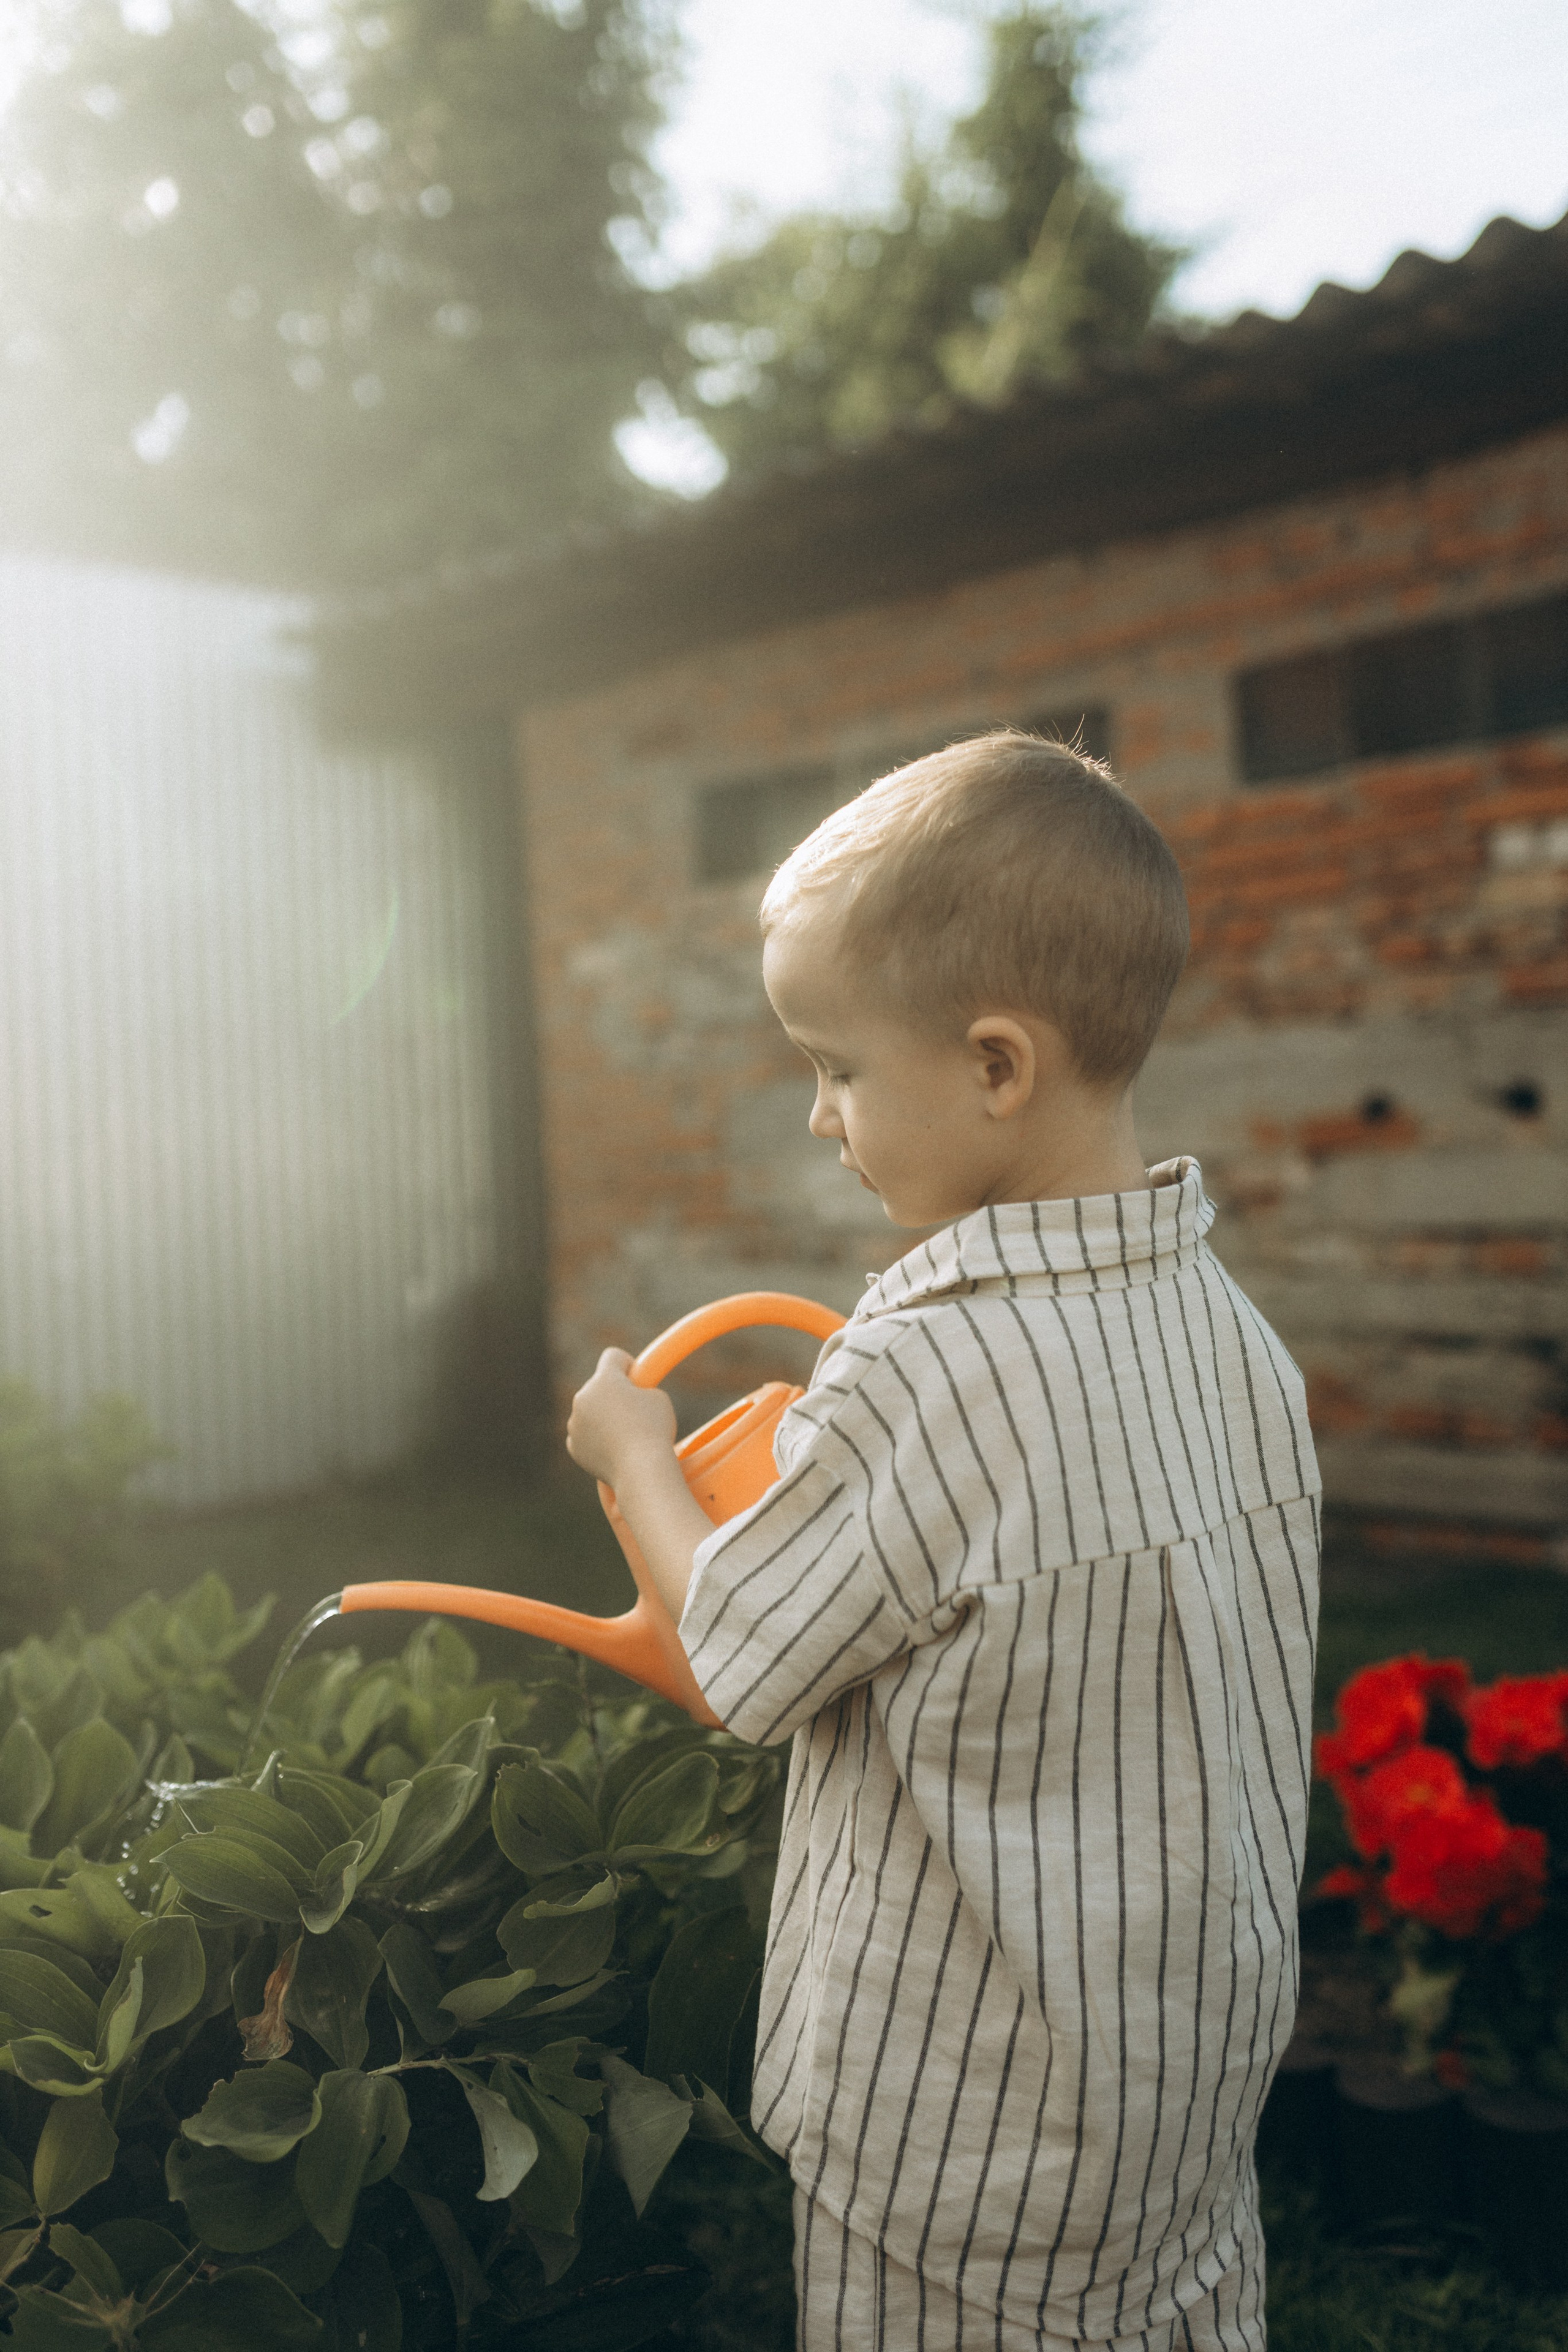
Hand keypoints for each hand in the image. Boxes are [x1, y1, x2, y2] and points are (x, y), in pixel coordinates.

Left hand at [566, 1349, 677, 1488]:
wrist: (640, 1470)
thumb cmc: (654, 1430)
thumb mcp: (658, 1398)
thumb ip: (640, 1389)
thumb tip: (630, 1398)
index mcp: (604, 1379)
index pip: (612, 1356)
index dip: (628, 1364)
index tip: (637, 1377)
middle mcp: (583, 1397)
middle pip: (599, 1386)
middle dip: (615, 1393)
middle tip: (636, 1411)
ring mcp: (575, 1423)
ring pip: (590, 1411)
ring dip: (604, 1416)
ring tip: (628, 1434)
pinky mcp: (574, 1446)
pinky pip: (585, 1434)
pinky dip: (597, 1438)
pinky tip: (616, 1448)